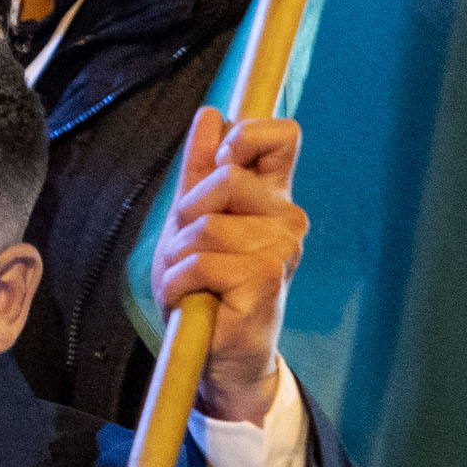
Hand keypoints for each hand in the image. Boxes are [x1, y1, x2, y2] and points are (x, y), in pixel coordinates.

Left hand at [158, 109, 304, 426]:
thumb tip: (210, 114)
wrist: (216, 352)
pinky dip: (178, 283)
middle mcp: (289, 219)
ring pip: (208, 226)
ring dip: (178, 256)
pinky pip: (202, 262)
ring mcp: (283, 251)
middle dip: (188, 211)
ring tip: (189, 281)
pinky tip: (189, 300)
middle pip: (227, 178)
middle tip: (188, 247)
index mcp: (275, 196)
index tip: (220, 167)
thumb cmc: (206, 287)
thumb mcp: (193, 219)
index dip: (244, 137)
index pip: (282, 135)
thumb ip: (200, 168)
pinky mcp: (266, 281)